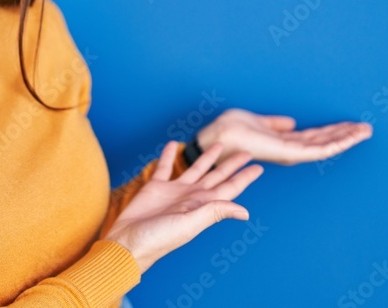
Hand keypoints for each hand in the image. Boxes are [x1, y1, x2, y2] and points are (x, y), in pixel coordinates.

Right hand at [102, 140, 262, 274]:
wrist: (129, 242)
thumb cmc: (160, 238)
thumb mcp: (190, 224)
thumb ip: (214, 212)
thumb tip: (245, 211)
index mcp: (203, 205)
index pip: (229, 188)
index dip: (244, 178)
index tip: (258, 167)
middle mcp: (191, 196)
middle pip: (216, 176)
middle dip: (231, 164)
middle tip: (247, 152)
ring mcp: (174, 191)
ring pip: (195, 168)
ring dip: (206, 157)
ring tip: (217, 145)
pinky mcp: (155, 187)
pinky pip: (164, 166)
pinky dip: (168, 154)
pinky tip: (172, 144)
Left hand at [196, 108, 371, 165]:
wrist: (215, 138)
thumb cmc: (229, 131)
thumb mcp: (256, 122)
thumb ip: (274, 124)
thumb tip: (291, 122)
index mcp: (283, 142)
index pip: (314, 137)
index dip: (333, 131)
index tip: (351, 125)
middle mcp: (289, 149)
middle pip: (324, 142)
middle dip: (346, 135)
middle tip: (368, 129)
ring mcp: (290, 152)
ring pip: (326, 146)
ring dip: (346, 138)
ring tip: (365, 131)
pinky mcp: (288, 152)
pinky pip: (317, 149)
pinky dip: (336, 143)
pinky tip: (350, 137)